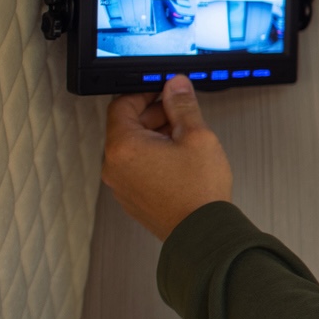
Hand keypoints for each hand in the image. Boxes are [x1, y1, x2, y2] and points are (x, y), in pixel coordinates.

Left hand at [103, 74, 232, 241]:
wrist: (203, 232)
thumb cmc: (198, 190)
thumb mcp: (197, 136)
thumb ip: (183, 105)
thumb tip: (175, 85)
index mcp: (124, 147)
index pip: (122, 105)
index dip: (144, 92)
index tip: (163, 90)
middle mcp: (115, 166)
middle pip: (126, 127)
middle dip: (153, 115)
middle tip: (180, 114)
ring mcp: (122, 185)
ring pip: (133, 148)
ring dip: (155, 136)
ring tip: (185, 140)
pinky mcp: (132, 198)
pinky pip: (137, 168)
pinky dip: (154, 157)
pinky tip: (179, 161)